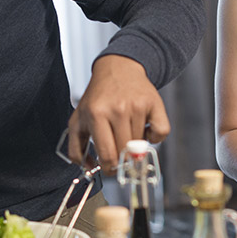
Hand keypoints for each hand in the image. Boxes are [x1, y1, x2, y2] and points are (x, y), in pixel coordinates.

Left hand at [67, 55, 170, 174]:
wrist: (118, 68)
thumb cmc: (98, 97)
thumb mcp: (78, 120)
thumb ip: (76, 148)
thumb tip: (88, 169)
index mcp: (96, 114)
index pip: (107, 155)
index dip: (109, 168)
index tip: (110, 168)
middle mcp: (117, 109)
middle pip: (125, 153)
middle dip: (122, 158)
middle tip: (119, 151)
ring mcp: (137, 106)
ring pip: (142, 145)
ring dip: (136, 145)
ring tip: (127, 131)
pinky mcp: (154, 103)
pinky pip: (161, 134)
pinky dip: (155, 137)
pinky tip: (145, 129)